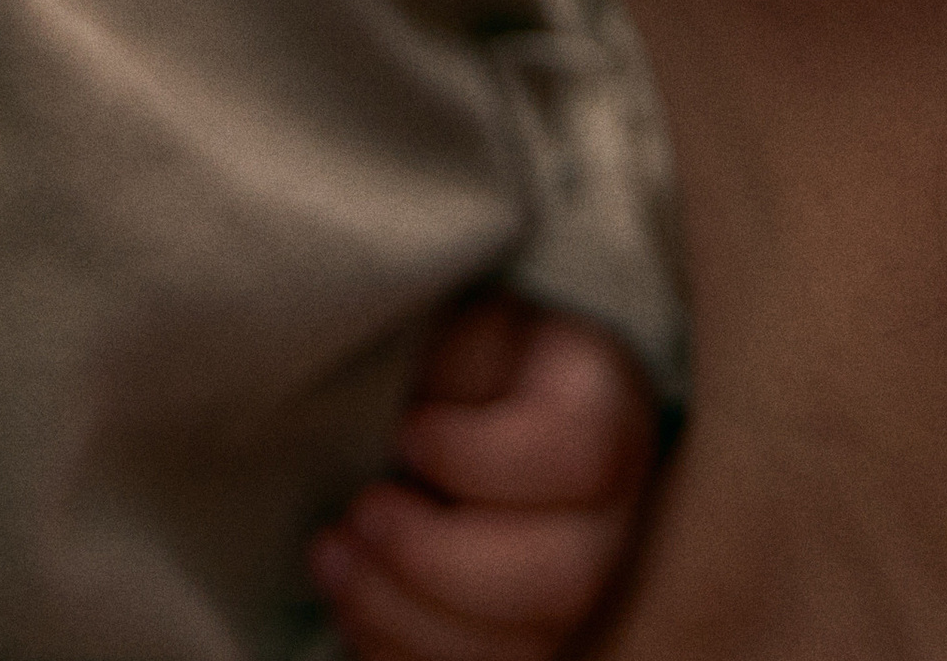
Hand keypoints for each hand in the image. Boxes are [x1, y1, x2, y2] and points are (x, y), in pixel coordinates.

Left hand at [310, 297, 658, 660]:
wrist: (469, 398)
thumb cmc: (463, 351)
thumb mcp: (465, 319)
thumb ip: (458, 361)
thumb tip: (406, 444)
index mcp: (605, 407)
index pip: (577, 455)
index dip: (478, 458)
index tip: (406, 432)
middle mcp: (614, 514)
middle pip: (563, 579)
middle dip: (436, 560)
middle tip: (360, 513)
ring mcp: (587, 591)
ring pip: (526, 651)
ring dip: (406, 619)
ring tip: (332, 560)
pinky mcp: (531, 638)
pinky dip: (401, 657)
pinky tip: (350, 607)